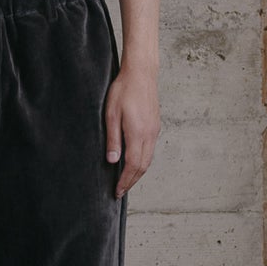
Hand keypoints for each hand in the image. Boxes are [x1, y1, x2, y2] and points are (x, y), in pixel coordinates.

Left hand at [103, 64, 159, 197]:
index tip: (117, 191)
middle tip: (120, 190)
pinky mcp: (155, 125)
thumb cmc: (123, 90)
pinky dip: (142, 161)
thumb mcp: (111, 114)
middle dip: (131, 181)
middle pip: (142, 166)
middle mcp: (149, 135)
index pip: (132, 165)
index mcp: (137, 134)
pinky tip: (134, 161)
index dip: (125, 181)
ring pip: (148, 159)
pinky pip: (150, 150)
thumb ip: (113, 139)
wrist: (141, 73)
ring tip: (127, 180)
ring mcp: (154, 130)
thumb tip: (113, 161)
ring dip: (138, 172)